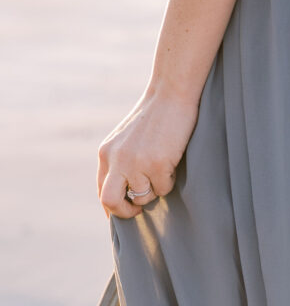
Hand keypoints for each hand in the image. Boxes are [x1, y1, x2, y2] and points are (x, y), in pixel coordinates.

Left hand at [97, 88, 199, 218]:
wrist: (171, 93)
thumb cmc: (154, 115)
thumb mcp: (127, 138)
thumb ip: (120, 160)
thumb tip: (125, 193)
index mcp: (106, 153)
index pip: (102, 191)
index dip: (114, 206)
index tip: (126, 210)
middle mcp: (117, 159)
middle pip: (111, 201)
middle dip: (125, 212)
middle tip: (138, 211)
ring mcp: (136, 163)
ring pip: (143, 197)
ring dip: (155, 189)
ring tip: (163, 167)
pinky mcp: (157, 164)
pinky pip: (163, 188)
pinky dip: (169, 180)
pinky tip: (172, 160)